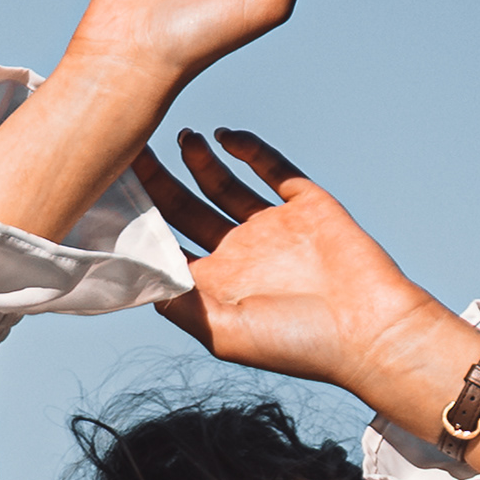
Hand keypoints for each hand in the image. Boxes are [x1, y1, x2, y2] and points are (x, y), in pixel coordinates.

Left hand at [134, 129, 479, 471]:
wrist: (371, 331)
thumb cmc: (299, 344)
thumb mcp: (225, 334)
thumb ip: (179, 303)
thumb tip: (137, 275)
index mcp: (216, 286)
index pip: (165, 244)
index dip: (137, 219)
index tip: (107, 190)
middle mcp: (239, 254)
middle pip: (184, 207)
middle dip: (156, 180)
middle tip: (129, 148)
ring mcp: (272, 228)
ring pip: (223, 183)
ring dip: (199, 159)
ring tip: (178, 136)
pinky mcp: (306, 205)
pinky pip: (272, 168)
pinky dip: (248, 148)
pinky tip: (224, 134)